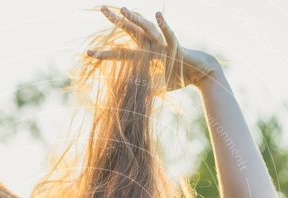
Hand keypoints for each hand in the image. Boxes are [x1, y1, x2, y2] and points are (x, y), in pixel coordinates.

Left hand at [88, 6, 221, 91]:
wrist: (199, 74)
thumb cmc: (178, 78)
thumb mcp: (157, 87)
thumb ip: (145, 89)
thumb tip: (133, 99)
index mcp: (144, 56)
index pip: (121, 53)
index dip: (105, 54)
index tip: (88, 53)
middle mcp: (151, 46)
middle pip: (131, 32)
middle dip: (117, 21)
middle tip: (103, 9)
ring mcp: (162, 44)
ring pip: (147, 29)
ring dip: (136, 19)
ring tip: (124, 10)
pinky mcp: (175, 46)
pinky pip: (169, 34)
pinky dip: (163, 26)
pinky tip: (157, 15)